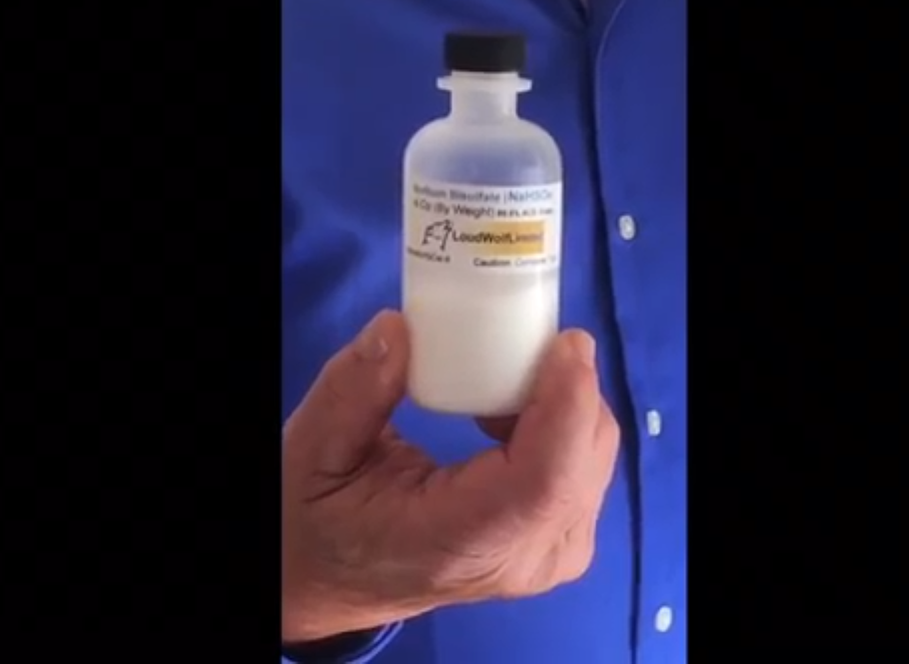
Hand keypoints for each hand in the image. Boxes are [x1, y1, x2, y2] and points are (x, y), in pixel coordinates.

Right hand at [281, 310, 619, 642]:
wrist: (331, 581)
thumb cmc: (320, 519)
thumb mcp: (313, 451)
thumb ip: (352, 390)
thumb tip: (399, 328)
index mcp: (458, 541)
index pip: (546, 481)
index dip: (569, 405)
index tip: (563, 342)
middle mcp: (520, 559)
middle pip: (584, 462)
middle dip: (568, 389)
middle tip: (515, 344)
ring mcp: (548, 557)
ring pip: (594, 460)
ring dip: (565, 404)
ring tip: (501, 381)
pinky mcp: (558, 542)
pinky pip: (586, 468)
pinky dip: (563, 424)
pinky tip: (511, 410)